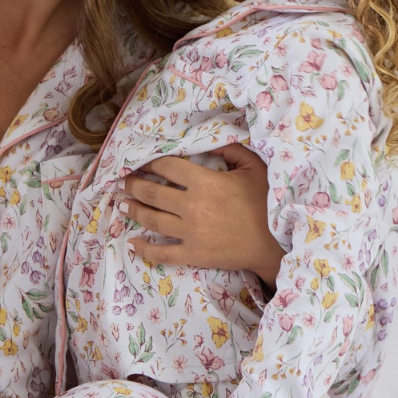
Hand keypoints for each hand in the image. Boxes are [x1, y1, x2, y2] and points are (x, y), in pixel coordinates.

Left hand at [121, 143, 284, 285]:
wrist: (275, 244)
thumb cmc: (266, 203)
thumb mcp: (254, 168)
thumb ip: (231, 150)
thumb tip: (209, 142)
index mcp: (205, 182)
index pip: (168, 167)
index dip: (151, 162)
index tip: (140, 162)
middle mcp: (192, 207)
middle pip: (152, 192)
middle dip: (133, 185)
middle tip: (122, 182)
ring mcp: (190, 233)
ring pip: (152, 219)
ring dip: (133, 210)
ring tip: (122, 204)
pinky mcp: (193, 255)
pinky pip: (162, 253)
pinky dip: (145, 249)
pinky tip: (133, 243)